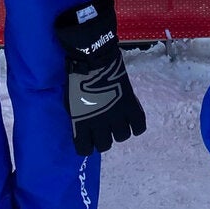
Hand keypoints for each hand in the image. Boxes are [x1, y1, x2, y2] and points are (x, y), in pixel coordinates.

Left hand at [54, 0, 146, 155]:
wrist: (93, 58)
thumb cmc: (77, 78)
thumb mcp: (71, 103)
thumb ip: (78, 119)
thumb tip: (83, 130)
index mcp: (81, 123)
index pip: (84, 149)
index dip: (87, 145)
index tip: (88, 138)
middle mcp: (99, 123)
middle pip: (104, 146)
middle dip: (103, 139)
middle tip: (104, 128)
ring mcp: (116, 115)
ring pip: (122, 137)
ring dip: (119, 131)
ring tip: (117, 120)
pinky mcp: (130, 105)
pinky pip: (138, 126)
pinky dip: (136, 126)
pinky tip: (131, 119)